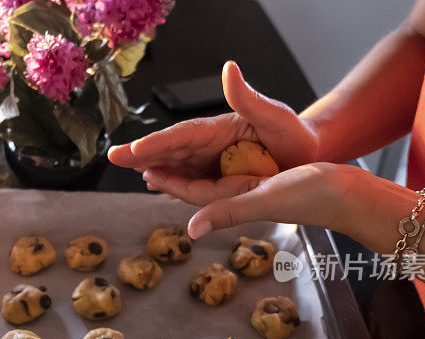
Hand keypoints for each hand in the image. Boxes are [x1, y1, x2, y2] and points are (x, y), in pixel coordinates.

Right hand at [108, 61, 319, 177]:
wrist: (309, 151)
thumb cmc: (295, 134)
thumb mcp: (275, 115)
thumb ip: (249, 97)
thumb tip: (229, 69)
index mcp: (220, 128)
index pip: (182, 136)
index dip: (157, 144)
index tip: (134, 150)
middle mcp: (211, 143)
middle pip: (171, 150)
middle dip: (141, 153)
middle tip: (114, 157)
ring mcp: (213, 158)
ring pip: (175, 164)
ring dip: (152, 166)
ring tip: (129, 167)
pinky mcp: (218, 173)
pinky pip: (190, 178)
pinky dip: (171, 180)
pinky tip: (156, 182)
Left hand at [159, 162, 359, 238]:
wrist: (349, 195)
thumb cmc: (314, 195)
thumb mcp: (267, 199)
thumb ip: (229, 212)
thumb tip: (191, 230)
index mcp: (236, 200)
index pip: (192, 192)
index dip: (167, 179)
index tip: (141, 167)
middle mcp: (240, 197)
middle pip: (195, 187)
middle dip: (169, 174)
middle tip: (138, 161)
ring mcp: (252, 190)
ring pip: (209, 181)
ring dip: (185, 170)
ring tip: (162, 161)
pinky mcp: (265, 181)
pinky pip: (230, 173)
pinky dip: (211, 164)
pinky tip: (205, 160)